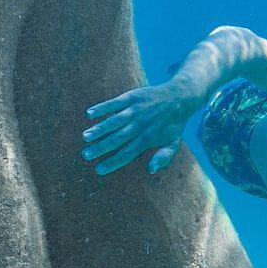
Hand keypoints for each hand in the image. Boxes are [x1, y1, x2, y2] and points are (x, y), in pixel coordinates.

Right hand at [82, 81, 196, 175]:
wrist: (180, 96)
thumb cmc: (174, 124)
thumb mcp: (174, 143)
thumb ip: (163, 157)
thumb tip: (151, 171)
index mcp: (148, 139)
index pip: (126, 154)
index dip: (112, 162)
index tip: (99, 169)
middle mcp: (140, 125)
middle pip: (117, 139)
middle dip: (101, 148)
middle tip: (86, 155)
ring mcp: (135, 110)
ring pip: (114, 122)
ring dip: (99, 129)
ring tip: (86, 137)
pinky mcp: (132, 97)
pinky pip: (114, 103)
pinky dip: (102, 108)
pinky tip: (89, 114)